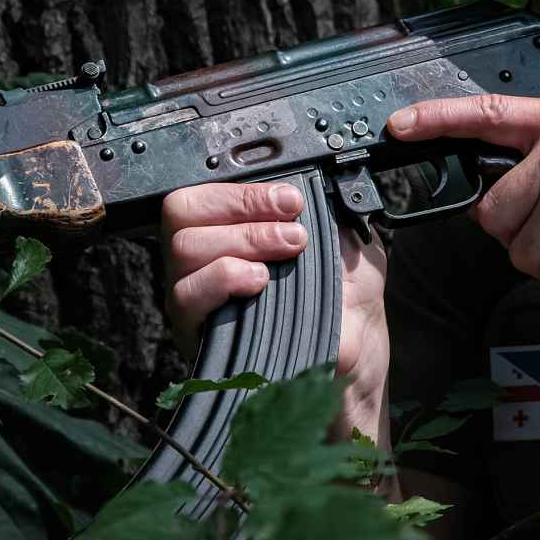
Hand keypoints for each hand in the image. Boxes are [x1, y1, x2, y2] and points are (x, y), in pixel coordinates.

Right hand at [160, 182, 389, 440]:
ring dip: (241, 242)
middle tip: (292, 233)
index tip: (291, 201)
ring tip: (286, 254)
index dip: (243, 190)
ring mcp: (196, 296)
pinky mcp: (195, 332)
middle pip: (183, 213)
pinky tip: (260, 282)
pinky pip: (186, 295)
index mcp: (234, 229)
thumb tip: (304, 181)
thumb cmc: (349, 300)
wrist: (356, 358)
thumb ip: (323, 206)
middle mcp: (206, 259)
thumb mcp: (345, 239)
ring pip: (183, 249)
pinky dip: (224, 278)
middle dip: (244, 211)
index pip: (207, 190)